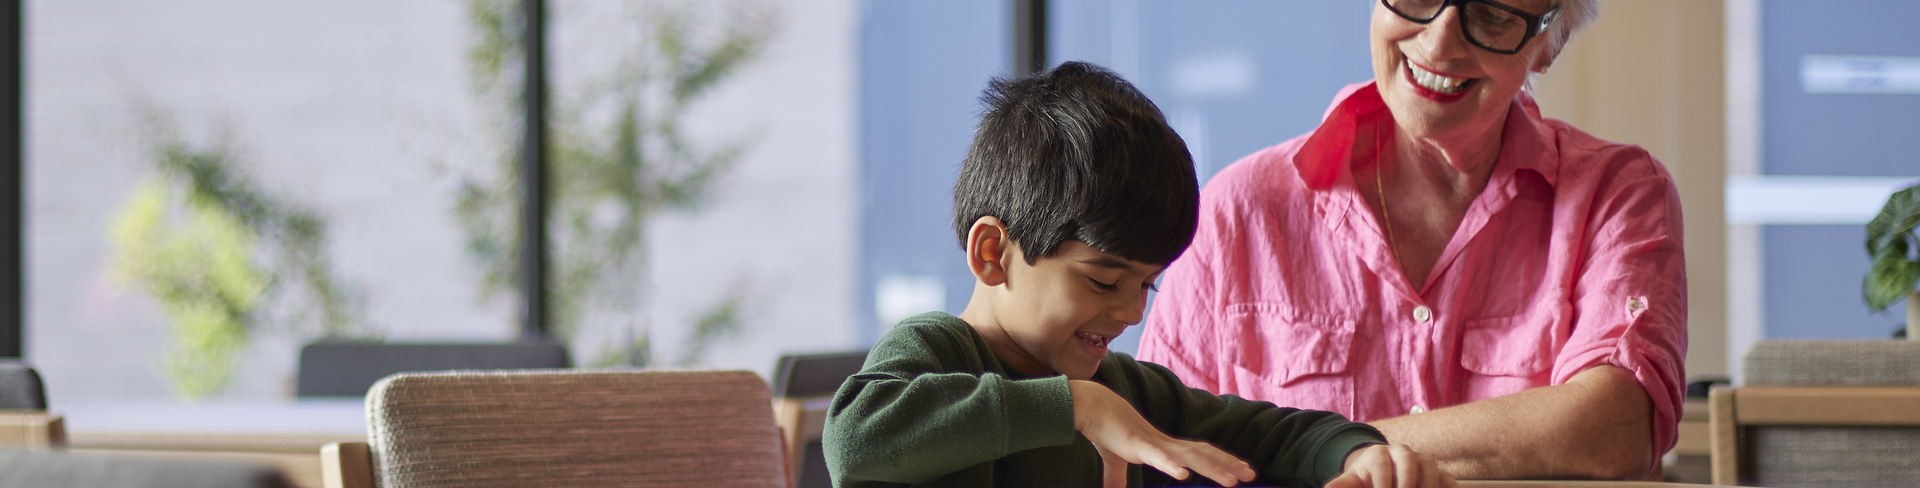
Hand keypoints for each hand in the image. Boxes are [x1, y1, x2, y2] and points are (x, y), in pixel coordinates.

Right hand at [1069, 380, 1256, 487]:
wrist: (1090, 407)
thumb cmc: (1105, 429)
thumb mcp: (1115, 458)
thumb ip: (1117, 476)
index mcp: (1164, 445)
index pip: (1201, 452)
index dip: (1222, 460)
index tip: (1242, 469)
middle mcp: (1166, 443)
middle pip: (1204, 454)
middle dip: (1228, 463)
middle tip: (1252, 474)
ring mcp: (1154, 443)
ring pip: (1190, 457)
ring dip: (1212, 468)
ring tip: (1232, 482)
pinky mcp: (1137, 445)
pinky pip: (1158, 457)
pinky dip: (1171, 465)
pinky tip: (1184, 475)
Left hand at [1326, 444, 1456, 487]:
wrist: (1384, 472)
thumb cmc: (1367, 478)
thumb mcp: (1352, 481)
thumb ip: (1341, 485)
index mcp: (1379, 454)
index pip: (1380, 464)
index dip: (1381, 481)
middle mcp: (1402, 453)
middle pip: (1407, 459)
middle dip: (1406, 479)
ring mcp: (1422, 461)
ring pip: (1430, 467)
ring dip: (1428, 484)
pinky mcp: (1438, 473)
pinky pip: (1448, 478)